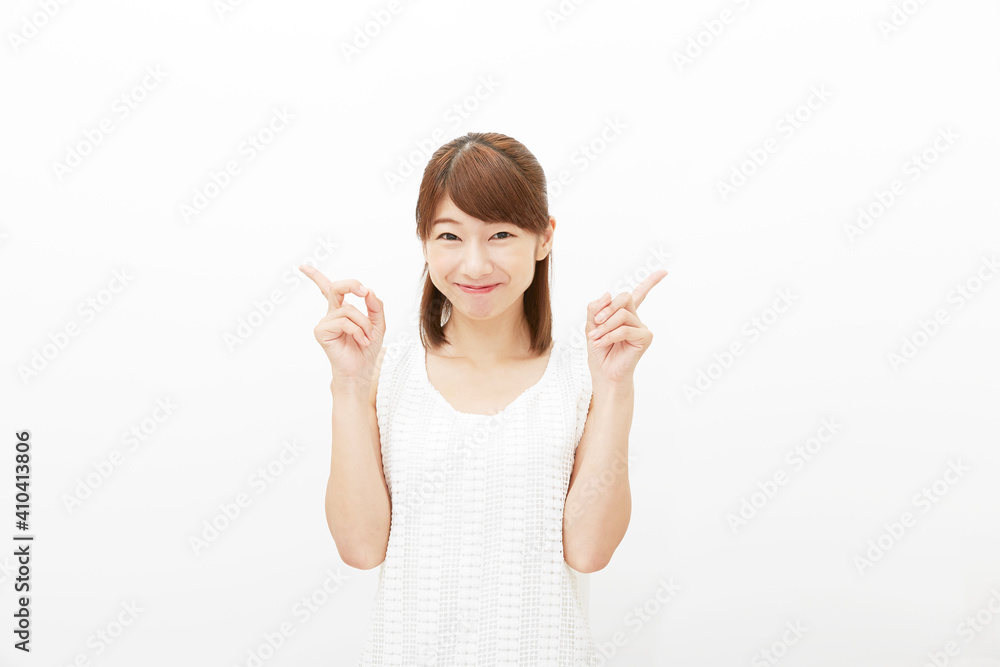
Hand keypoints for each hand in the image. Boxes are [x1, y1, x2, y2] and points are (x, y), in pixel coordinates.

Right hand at [300, 265, 385, 383]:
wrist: (361, 369)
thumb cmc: (366, 347)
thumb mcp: (378, 324)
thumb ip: (375, 306)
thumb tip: (368, 291)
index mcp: (341, 309)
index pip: (327, 289)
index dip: (315, 276)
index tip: (302, 266)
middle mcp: (331, 313)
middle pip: (335, 287)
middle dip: (351, 284)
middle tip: (363, 291)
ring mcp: (325, 322)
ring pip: (348, 309)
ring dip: (364, 323)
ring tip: (367, 337)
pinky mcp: (321, 331)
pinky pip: (343, 321)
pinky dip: (357, 330)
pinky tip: (360, 340)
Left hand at [585, 269, 666, 386]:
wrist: (604, 373)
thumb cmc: (599, 351)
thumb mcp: (590, 326)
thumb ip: (595, 309)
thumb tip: (608, 294)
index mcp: (624, 313)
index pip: (639, 294)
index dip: (651, 282)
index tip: (664, 272)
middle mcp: (635, 318)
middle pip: (626, 297)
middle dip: (608, 307)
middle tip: (596, 322)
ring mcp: (641, 328)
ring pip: (622, 314)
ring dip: (605, 325)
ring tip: (595, 337)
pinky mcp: (645, 338)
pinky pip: (625, 329)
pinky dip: (609, 335)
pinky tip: (600, 343)